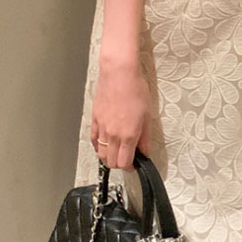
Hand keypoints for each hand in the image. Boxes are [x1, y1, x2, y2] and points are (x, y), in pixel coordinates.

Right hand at [91, 56, 153, 171]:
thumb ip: (145, 137)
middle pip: (111, 162)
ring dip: (109, 156)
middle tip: (128, 156)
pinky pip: (94, 140)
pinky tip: (106, 142)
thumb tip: (145, 152)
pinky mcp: (95, 120)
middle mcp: (113, 135)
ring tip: (118, 149)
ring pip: (101, 154)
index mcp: (128, 135)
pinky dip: (99, 146)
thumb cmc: (136, 90)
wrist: (119, 74)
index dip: (131, 167)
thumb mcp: (147, 114)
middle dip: (120, 163)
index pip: (124, 163)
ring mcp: (102, 128)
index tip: (136, 163)